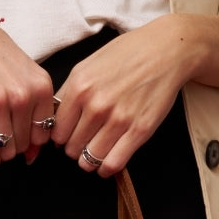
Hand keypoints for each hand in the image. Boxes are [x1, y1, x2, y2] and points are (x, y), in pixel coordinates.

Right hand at [0, 0, 55, 168]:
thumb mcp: (25, 74)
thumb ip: (35, 108)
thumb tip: (34, 153)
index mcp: (41, 86)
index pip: (44, 133)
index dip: (32, 139)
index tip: (21, 135)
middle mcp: (23, 95)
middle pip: (25, 143)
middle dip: (15, 144)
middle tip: (3, 132)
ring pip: (7, 149)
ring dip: (1, 151)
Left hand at [51, 17, 199, 177]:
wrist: (166, 50)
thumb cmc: (126, 55)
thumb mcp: (87, 65)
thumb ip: (68, 92)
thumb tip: (53, 118)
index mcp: (79, 87)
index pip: (57, 131)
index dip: (60, 136)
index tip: (67, 135)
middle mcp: (96, 105)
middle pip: (71, 147)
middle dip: (74, 147)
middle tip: (82, 141)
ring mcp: (119, 120)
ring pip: (89, 159)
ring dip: (88, 160)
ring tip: (93, 151)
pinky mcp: (139, 131)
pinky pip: (113, 163)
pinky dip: (106, 168)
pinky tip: (106, 162)